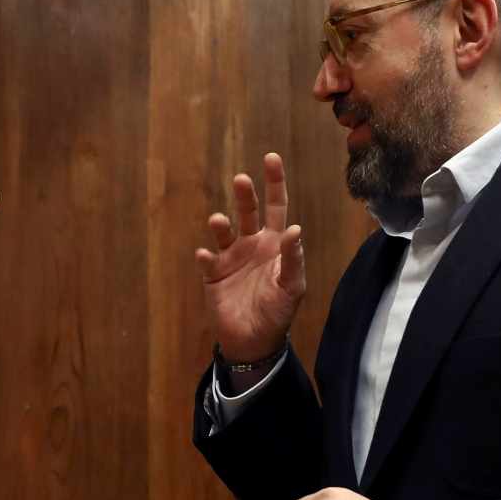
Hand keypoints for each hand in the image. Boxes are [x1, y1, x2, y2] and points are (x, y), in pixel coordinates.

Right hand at [194, 152, 305, 362]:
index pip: (276, 207)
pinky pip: (208, 261)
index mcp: (274, 243)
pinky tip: (205, 256)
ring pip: (224, 232)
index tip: (271, 158)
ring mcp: (231, 258)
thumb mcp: (292, 286)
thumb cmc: (278, 312)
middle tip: (242, 179)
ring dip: (221, 224)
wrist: (254, 341)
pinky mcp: (213, 274)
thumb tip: (295, 228)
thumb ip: (293, 258)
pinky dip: (206, 257)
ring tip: (219, 221)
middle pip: (248, 212)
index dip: (275, 183)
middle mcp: (252, 244)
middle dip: (245, 194)